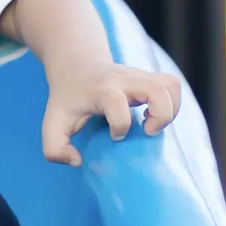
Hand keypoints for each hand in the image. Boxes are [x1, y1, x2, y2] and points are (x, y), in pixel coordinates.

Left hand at [40, 61, 182, 166]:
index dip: (119, 124)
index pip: (115, 101)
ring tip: (154, 125)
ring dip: (170, 110)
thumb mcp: (53, 122)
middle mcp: (123, 80)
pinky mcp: (148, 76)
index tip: (113, 136)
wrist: (76, 63)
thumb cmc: (67, 98)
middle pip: (156, 88)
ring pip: (170, 83)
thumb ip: (55, 148)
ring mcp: (138, 75)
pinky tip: (156, 116)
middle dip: (160, 115)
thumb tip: (77, 161)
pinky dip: (172, 103)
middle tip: (147, 132)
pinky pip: (172, 84)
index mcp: (100, 90)